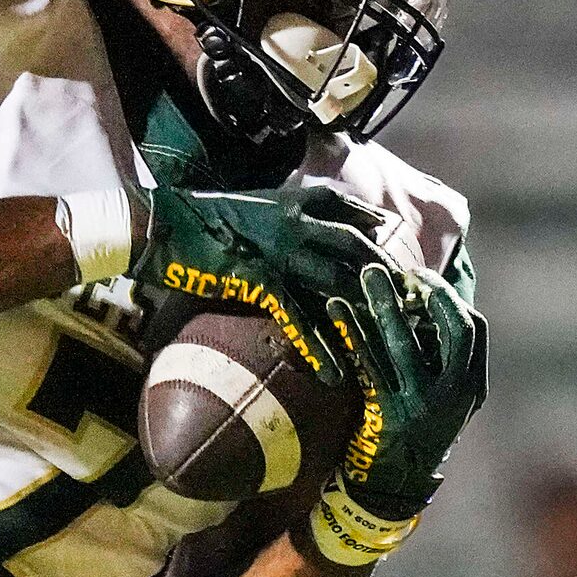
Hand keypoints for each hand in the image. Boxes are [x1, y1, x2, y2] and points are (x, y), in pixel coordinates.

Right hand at [136, 184, 390, 385]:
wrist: (164, 225)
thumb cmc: (202, 218)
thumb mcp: (255, 205)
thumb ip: (290, 211)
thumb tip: (315, 228)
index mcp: (299, 204)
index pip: (355, 220)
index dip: (380, 244)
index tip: (406, 270)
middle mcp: (299, 223)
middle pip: (358, 254)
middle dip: (388, 285)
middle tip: (412, 316)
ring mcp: (282, 251)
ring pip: (337, 286)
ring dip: (364, 320)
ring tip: (386, 351)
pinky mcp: (261, 278)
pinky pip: (299, 317)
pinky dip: (319, 347)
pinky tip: (334, 373)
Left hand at [328, 247, 486, 519]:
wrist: (391, 487)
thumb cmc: (411, 433)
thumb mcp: (440, 401)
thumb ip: (440, 362)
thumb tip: (425, 309)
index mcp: (470, 386)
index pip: (472, 329)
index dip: (447, 298)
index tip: (419, 277)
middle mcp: (454, 394)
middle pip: (451, 330)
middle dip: (426, 295)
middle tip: (395, 269)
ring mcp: (423, 404)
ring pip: (406, 344)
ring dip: (385, 305)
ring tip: (365, 275)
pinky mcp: (388, 414)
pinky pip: (368, 364)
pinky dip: (352, 333)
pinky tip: (335, 310)